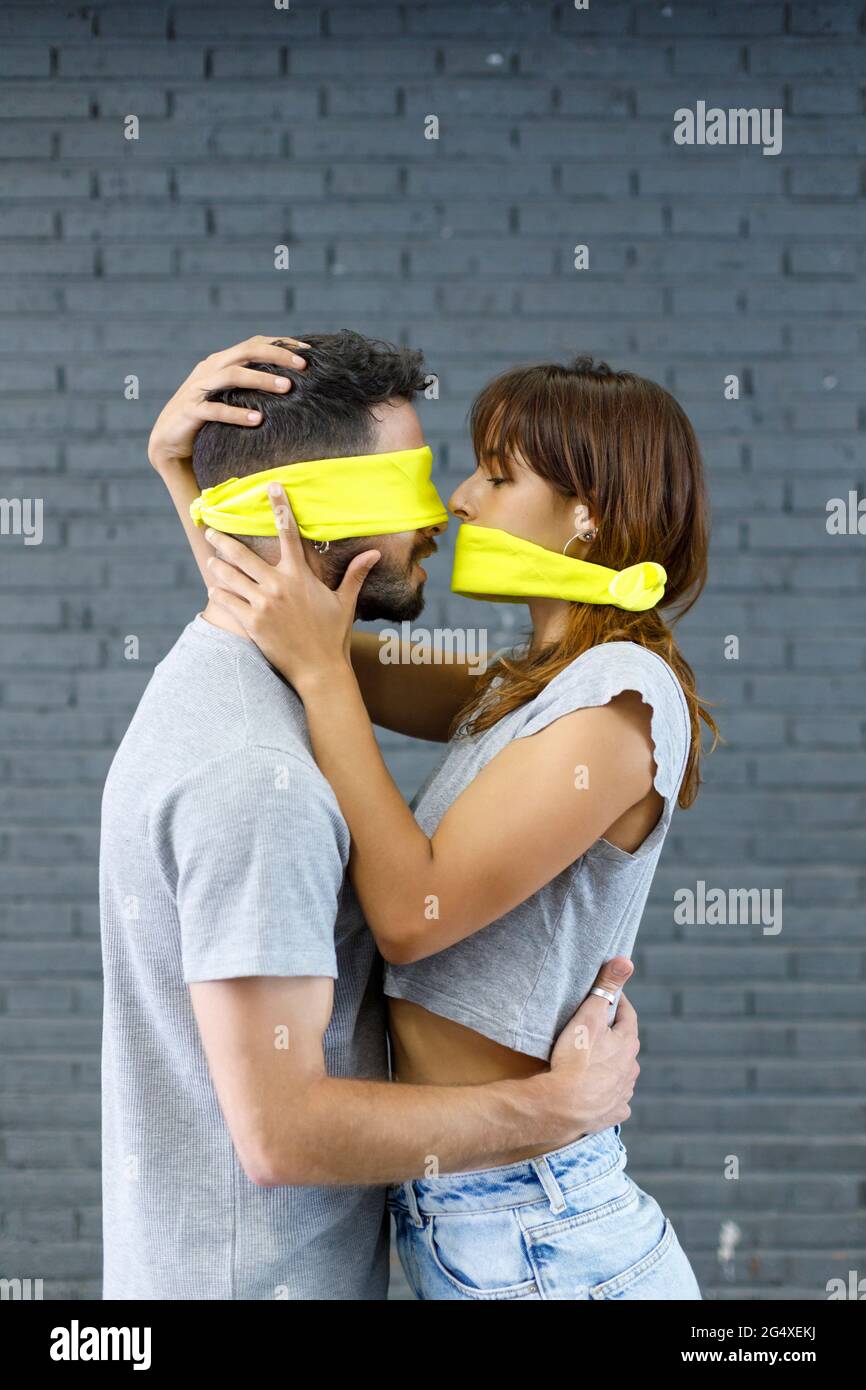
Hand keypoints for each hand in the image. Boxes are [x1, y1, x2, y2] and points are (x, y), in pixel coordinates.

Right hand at [147, 335, 310, 474]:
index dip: (280, 344)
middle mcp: (210, 368)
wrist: (169, 440)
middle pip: (246, 351)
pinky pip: (215, 410)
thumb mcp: (231, 396)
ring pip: (232, 375)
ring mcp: (198, 388)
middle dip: (276, 355)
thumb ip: (252, 386)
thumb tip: (291, 385)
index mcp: (221, 361)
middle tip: (303, 365)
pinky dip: (237, 413)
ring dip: (261, 379)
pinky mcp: (190, 411)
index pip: (254, 344)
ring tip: (287, 388)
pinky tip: (257, 420)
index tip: (308, 352)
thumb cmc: (208, 419)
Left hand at [205, 486, 381, 689]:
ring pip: (230, 576)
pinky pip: (227, 601)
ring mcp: (263, 604)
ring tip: (211, 560)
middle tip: (210, 530)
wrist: (320, 670)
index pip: (289, 532)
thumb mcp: (345, 602)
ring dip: (218, 566)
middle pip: (243, 554)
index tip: (270, 487)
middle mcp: (279, 585)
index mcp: (300, 576)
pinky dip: (219, 592)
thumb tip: (374, 553)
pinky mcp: (252, 623)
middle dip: (223, 540)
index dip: (280, 506)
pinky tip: (214, 586)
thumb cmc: (333, 635)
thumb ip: (354, 575)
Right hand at [539, 957, 638, 1145]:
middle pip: (625, 1046)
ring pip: (621, 1073)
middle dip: (613, 1036)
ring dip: (611, 1065)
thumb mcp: (589, 1015)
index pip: (627, 1015)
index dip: (617, 1003)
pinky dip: (607, 1093)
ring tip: (592, 1061)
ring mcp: (623, 1093)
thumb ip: (607, 986)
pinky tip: (595, 1092)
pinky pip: (613, 1100)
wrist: (561, 1105)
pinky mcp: (612, 1113)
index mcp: (628, 1043)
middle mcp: (631, 1069)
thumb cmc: (575, 1058)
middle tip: (594, 1028)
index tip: (607, 997)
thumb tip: (625, 960)